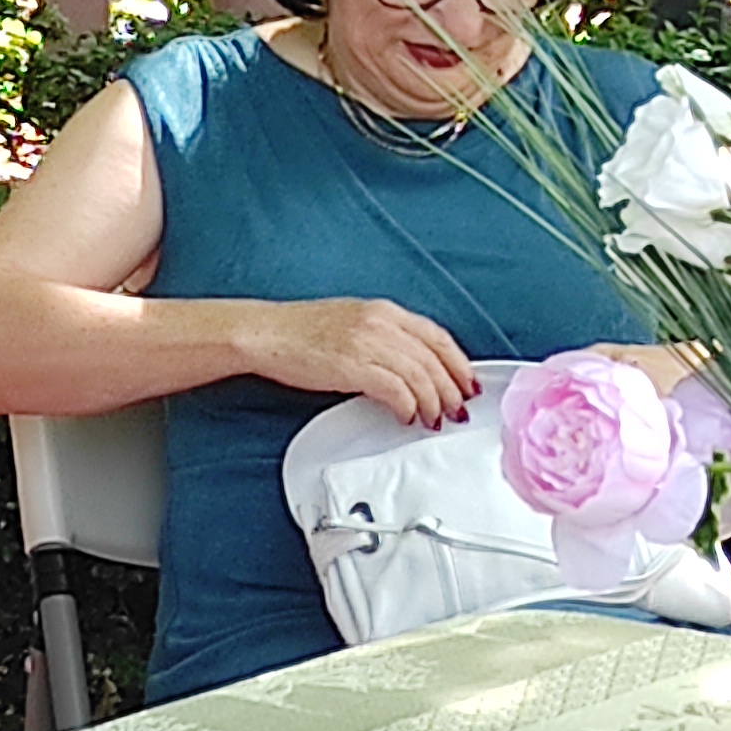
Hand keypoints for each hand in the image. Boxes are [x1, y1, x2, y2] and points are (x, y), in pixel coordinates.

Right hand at [244, 296, 480, 426]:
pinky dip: (409, 407)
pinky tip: (406, 417)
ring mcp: (367, 343)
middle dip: (452, 390)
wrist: (263, 333)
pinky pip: (397, 391)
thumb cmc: (299, 332)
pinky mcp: (353, 366)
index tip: (467, 384)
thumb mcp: (351, 322)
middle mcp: (381, 323)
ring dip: (433, 403)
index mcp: (383, 310)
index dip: (459, 364)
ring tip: (433, 420)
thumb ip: (384, 337)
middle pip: (435, 360)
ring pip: (421, 377)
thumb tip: (411, 366)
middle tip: (457, 411)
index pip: (438, 337)